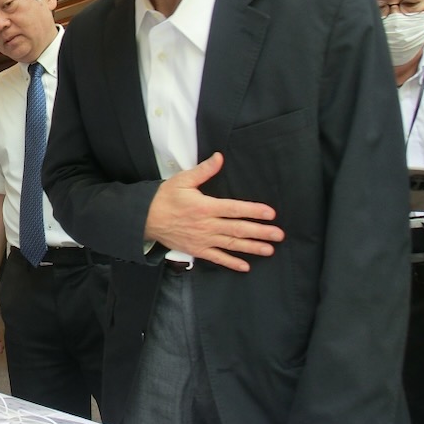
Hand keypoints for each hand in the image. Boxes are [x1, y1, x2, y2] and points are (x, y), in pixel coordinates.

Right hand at [144, 152, 282, 271]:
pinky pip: (217, 258)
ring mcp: (203, 239)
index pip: (235, 209)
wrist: (145, 218)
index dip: (253, 211)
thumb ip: (204, 170)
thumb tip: (219, 157)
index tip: (270, 213)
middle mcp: (207, 225)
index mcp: (205, 206)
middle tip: (279, 235)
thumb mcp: (183, 180)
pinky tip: (245, 266)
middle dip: (260, 232)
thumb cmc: (164, 197)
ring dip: (252, 248)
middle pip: (238, 229)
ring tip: (269, 250)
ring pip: (231, 244)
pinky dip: (231, 263)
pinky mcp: (197, 249)